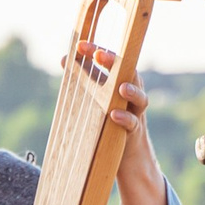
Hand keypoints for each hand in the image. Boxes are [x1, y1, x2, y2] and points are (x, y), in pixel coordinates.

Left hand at [74, 48, 171, 204]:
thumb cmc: (107, 122)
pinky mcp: (134, 133)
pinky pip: (133, 124)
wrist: (126, 157)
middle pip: (129, 73)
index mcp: (120, 82)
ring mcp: (135, 113)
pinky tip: (113, 116)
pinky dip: (124, 119)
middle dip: (114, 62)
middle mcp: (131, 95)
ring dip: (131, 91)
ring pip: (140, 98)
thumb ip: (84, 79)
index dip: (98, 52)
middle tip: (98, 56)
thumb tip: (64, 58)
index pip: (113, 61)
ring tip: (119, 87)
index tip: (80, 46)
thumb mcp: (94, 98)